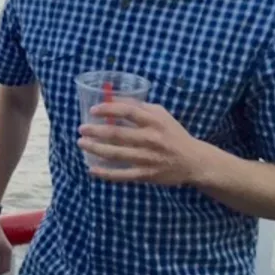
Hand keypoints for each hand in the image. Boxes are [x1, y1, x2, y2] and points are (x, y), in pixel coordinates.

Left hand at [77, 100, 207, 185]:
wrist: (194, 161)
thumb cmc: (172, 134)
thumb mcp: (161, 114)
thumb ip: (139, 107)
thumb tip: (112, 99)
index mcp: (154, 122)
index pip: (127, 112)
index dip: (108, 109)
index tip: (92, 110)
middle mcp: (150, 139)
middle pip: (117, 134)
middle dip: (95, 131)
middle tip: (81, 129)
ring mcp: (148, 158)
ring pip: (116, 154)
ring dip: (95, 149)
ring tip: (81, 143)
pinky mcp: (146, 175)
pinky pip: (122, 175)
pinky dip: (105, 173)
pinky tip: (92, 169)